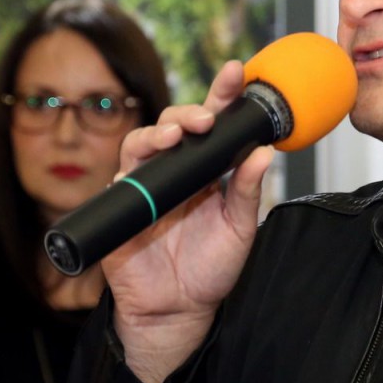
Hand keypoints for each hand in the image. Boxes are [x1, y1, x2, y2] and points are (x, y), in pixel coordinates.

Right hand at [102, 60, 273, 382]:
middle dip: (188, 112)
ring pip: (141, 144)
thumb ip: (248, 191)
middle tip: (205, 118)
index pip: (214, 124)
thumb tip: (264, 153)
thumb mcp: (240, 228)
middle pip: (175, 125)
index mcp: (207, 169)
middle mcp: (175, 171)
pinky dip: (127, 174)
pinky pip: (119, 183)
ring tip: (174, 138)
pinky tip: (137, 172)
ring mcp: (146, 186)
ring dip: (156, 134)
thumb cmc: (211, 268)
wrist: (179, 311)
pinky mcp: (122, 208)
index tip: (235, 71)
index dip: (221, 95)